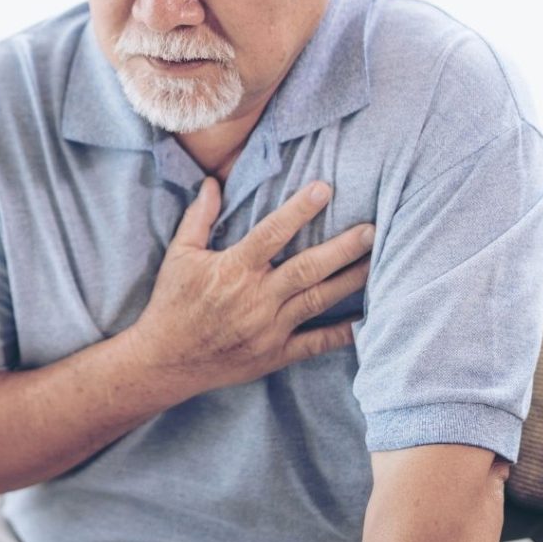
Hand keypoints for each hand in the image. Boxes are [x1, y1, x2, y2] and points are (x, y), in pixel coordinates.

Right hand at [126, 178, 373, 395]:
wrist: (166, 360)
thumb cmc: (172, 303)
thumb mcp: (179, 255)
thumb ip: (199, 217)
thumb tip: (211, 182)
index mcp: (233, 269)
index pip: (273, 232)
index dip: (300, 209)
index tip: (325, 188)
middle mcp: (256, 298)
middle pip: (308, 268)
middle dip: (343, 248)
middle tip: (372, 230)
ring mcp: (269, 328)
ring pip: (318, 300)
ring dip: (349, 280)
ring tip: (376, 262)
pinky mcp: (275, 354)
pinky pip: (316, 344)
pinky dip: (342, 333)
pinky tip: (365, 319)